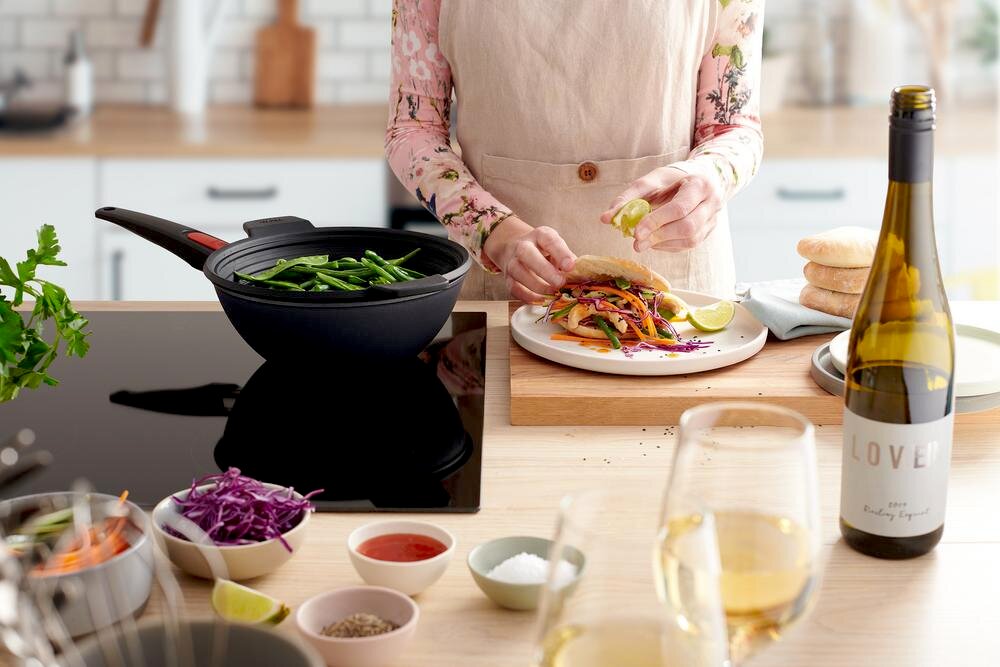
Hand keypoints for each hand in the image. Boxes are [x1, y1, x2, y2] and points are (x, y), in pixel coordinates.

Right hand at [484, 217, 576, 302]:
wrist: (516, 250)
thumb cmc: (543, 251)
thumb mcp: (556, 248)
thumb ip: (567, 259)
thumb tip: (579, 274)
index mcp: (540, 235)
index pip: (549, 240)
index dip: (560, 253)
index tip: (570, 266)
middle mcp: (522, 246)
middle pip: (527, 253)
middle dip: (544, 270)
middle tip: (560, 283)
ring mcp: (512, 262)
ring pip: (519, 272)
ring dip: (537, 286)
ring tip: (553, 293)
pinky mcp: (508, 279)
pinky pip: (515, 289)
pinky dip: (528, 296)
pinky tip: (542, 299)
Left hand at [601, 167, 722, 252]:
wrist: (700, 178)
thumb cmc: (672, 179)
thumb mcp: (650, 180)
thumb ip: (628, 198)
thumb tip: (606, 219)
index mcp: (699, 184)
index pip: (679, 208)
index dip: (656, 222)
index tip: (635, 232)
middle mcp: (712, 202)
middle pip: (688, 227)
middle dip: (659, 236)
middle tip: (636, 243)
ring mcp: (713, 219)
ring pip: (690, 240)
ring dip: (663, 243)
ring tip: (643, 241)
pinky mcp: (708, 232)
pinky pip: (689, 245)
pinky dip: (668, 246)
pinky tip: (655, 241)